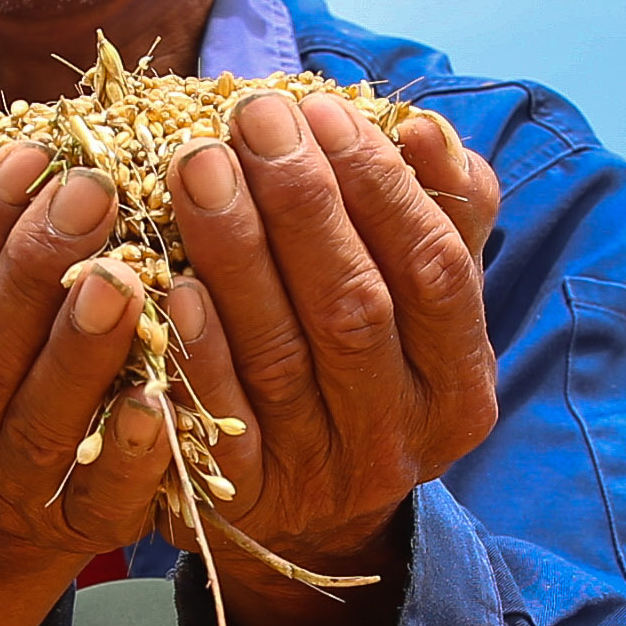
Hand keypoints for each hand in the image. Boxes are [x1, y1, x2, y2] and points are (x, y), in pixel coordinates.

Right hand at [0, 138, 170, 572]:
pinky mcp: (82, 531)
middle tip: (94, 192)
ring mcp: (9, 495)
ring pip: (39, 424)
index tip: (30, 155)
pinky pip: (104, 496)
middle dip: (31, 270)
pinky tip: (159, 395)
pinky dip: (131, 448)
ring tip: (126, 278)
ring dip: (81, 351)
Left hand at [163, 89, 502, 573]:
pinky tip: (166, 282)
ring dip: (237, 252)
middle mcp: (400, 437)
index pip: (435, 271)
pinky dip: (198, 352)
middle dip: (301, 203)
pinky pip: (219, 425)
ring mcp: (322, 476)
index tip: (321, 108)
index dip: (381, 187)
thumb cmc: (364, 365)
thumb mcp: (418, 302)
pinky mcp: (245, 503)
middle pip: (355, 309)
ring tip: (197, 165)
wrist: (307, 516)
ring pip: (282, 356)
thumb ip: (438, 217)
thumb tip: (426, 132)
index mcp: (459, 383)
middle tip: (248, 119)